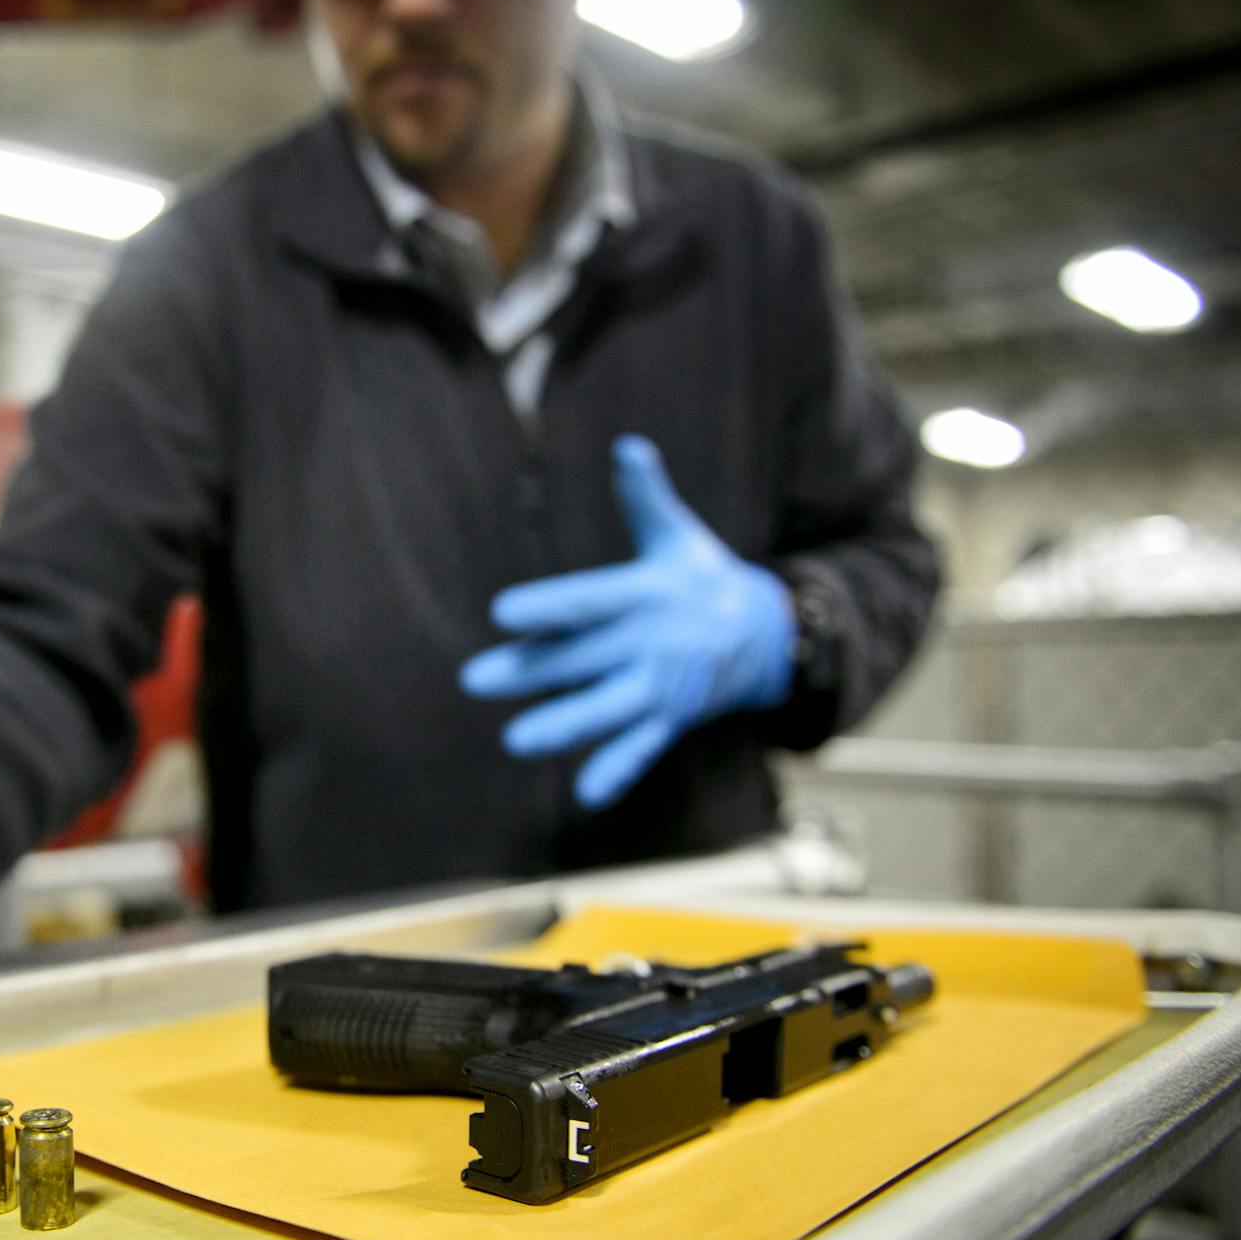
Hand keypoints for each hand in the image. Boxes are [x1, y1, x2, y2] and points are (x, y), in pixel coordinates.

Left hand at [460, 435, 794, 807]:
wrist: (766, 633)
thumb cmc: (701, 576)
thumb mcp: (676, 535)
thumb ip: (644, 497)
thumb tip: (628, 445)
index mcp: (647, 594)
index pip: (590, 601)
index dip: (548, 608)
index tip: (503, 612)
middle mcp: (653, 643)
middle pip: (583, 658)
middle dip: (531, 670)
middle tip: (474, 679)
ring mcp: (662, 687)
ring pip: (608, 710)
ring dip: (564, 726)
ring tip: (515, 740)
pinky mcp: (670, 720)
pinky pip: (643, 748)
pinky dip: (619, 770)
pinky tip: (587, 794)